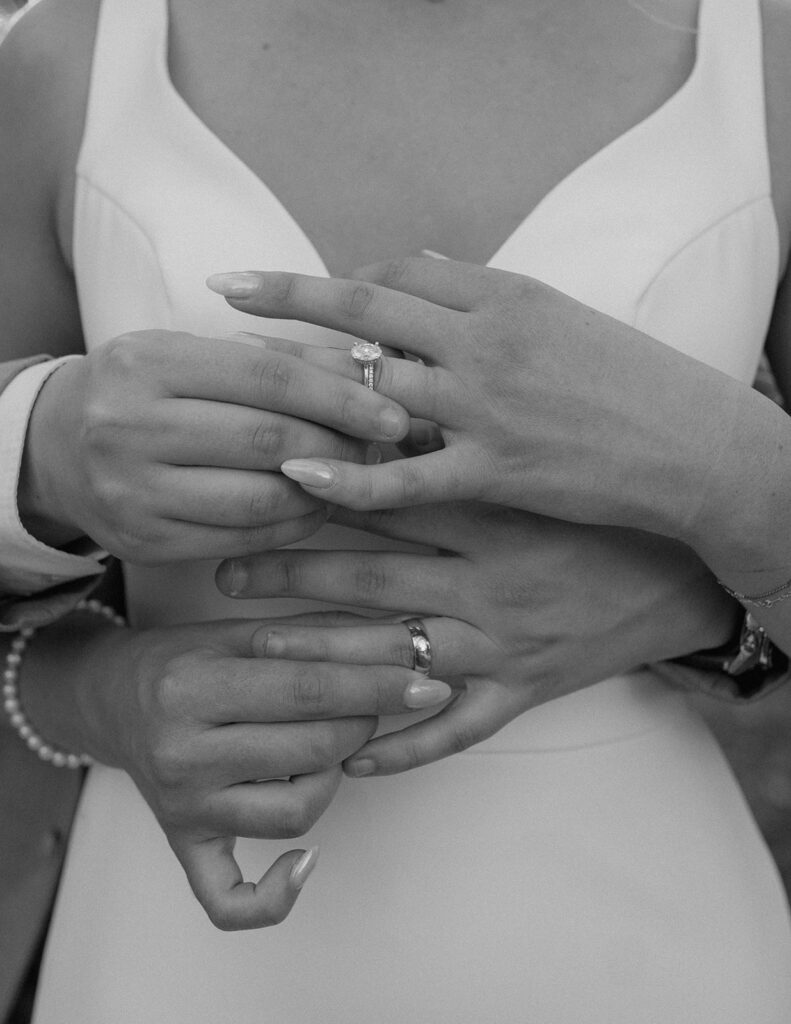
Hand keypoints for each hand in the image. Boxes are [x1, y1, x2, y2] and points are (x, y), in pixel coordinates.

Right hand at [19, 330, 409, 562]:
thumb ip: (271, 363)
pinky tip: (316, 507)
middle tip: (384, 448)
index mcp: (147, 363)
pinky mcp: (143, 541)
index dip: (340, 396)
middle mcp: (130, 427)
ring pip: (260, 499)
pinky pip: (241, 539)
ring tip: (354, 477)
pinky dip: (292, 526)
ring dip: (324, 491)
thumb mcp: (192, 358)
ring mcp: (132, 491)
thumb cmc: (146, 392)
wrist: (58, 446)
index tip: (392, 411)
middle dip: (341, 447)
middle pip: (268, 441)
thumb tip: (368, 372)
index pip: (267, 377)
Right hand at [24, 611, 449, 928]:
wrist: (111, 697)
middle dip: (363, 722)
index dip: (378, 686)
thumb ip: (312, 636)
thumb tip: (398, 644)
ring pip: (295, 812)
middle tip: (370, 702)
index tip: (427, 681)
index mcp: (193, 686)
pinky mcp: (183, 843)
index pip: (309, 690)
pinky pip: (230, 900)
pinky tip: (308, 861)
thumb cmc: (184, 657)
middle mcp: (182, 752)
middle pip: (313, 750)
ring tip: (328, 748)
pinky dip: (276, 895)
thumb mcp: (237, 629)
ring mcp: (183, 806)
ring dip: (335, 777)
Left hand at [207, 259, 738, 541]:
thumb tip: (423, 263)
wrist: (691, 445)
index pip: (400, 276)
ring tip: (240, 389)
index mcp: (504, 296)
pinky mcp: (494, 472)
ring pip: (375, 390)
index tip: (297, 293)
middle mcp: (486, 342)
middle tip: (226, 287)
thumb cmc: (627, 380)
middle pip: (369, 311)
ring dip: (301, 387)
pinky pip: (406, 478)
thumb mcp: (560, 315)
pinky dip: (348, 479)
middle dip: (290, 297)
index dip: (342, 284)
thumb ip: (484, 291)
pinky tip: (296, 477)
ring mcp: (486, 407)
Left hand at [215, 502, 738, 774]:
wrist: (683, 577)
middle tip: (224, 571)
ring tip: (255, 650)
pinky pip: (459, 732)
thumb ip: (466, 450)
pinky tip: (353, 763)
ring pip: (397, 657)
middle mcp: (489, 584)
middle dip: (291, 574)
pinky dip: (407, 749)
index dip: (313, 498)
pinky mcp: (524, 693)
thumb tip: (386, 418)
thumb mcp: (538, 470)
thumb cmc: (604, 514)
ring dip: (322, 658)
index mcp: (493, 519)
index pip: (385, 504)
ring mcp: (504, 647)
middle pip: (371, 578)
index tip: (253, 492)